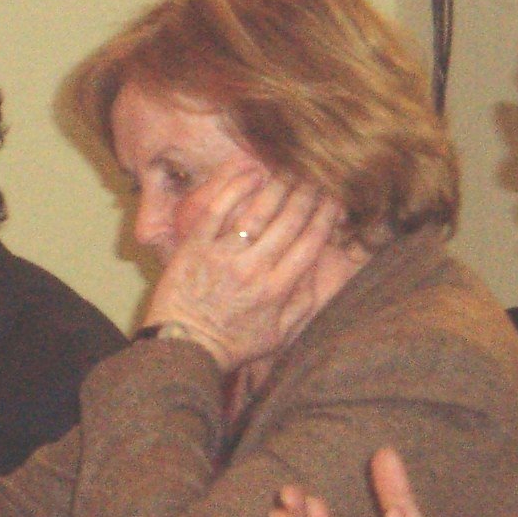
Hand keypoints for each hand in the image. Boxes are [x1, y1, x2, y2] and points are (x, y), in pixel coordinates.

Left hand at [143, 172, 341, 372]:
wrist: (183, 347)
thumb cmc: (231, 344)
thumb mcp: (277, 335)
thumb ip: (302, 303)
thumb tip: (316, 269)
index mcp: (277, 289)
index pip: (310, 243)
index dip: (326, 216)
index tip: (334, 199)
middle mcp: (254, 268)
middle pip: (289, 222)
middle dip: (307, 195)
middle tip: (316, 176)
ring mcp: (223, 254)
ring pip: (258, 212)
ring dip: (278, 187)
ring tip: (290, 170)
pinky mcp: (196, 246)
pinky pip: (218, 210)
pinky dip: (236, 189)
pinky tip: (251, 174)